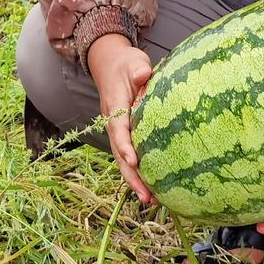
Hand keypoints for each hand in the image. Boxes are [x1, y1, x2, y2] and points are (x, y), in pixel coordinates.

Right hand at [86, 33, 153, 203]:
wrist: (111, 66)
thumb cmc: (126, 65)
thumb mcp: (133, 62)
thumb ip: (137, 70)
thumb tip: (144, 75)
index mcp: (114, 106)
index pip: (118, 129)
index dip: (125, 146)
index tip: (134, 161)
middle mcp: (113, 122)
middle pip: (119, 153)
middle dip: (131, 176)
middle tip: (145, 196)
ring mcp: (117, 130)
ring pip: (123, 159)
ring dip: (134, 180)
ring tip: (150, 200)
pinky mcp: (125, 134)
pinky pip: (129, 156)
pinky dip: (137, 173)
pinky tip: (152, 188)